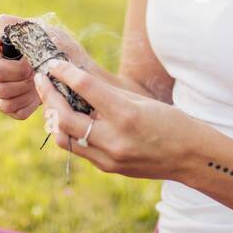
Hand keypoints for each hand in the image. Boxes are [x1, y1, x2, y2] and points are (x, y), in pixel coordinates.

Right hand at [0, 13, 43, 120]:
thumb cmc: (43, 37)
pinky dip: (31, 104)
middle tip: (36, 72)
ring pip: (6, 103)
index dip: (17, 70)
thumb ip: (4, 29)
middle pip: (0, 89)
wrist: (64, 55)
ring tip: (37, 82)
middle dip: (23, 82)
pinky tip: (37, 92)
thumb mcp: (27, 26)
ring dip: (27, 93)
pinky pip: (17, 113)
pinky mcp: (9, 107)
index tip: (31, 62)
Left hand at [34, 57, 194, 180]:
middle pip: (63, 117)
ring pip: (63, 138)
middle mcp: (114, 139)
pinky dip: (68, 132)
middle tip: (41, 80)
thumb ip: (107, 95)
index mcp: (126, 115)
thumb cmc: (172, 123)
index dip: (64, 72)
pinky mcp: (108, 168)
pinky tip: (69, 118)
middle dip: (48, 96)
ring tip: (51, 100)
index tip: (53, 64)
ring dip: (53, 118)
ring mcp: (109, 158)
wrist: (192, 158)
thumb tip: (76, 83)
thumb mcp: (141, 101)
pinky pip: (78, 149)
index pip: (84, 88)